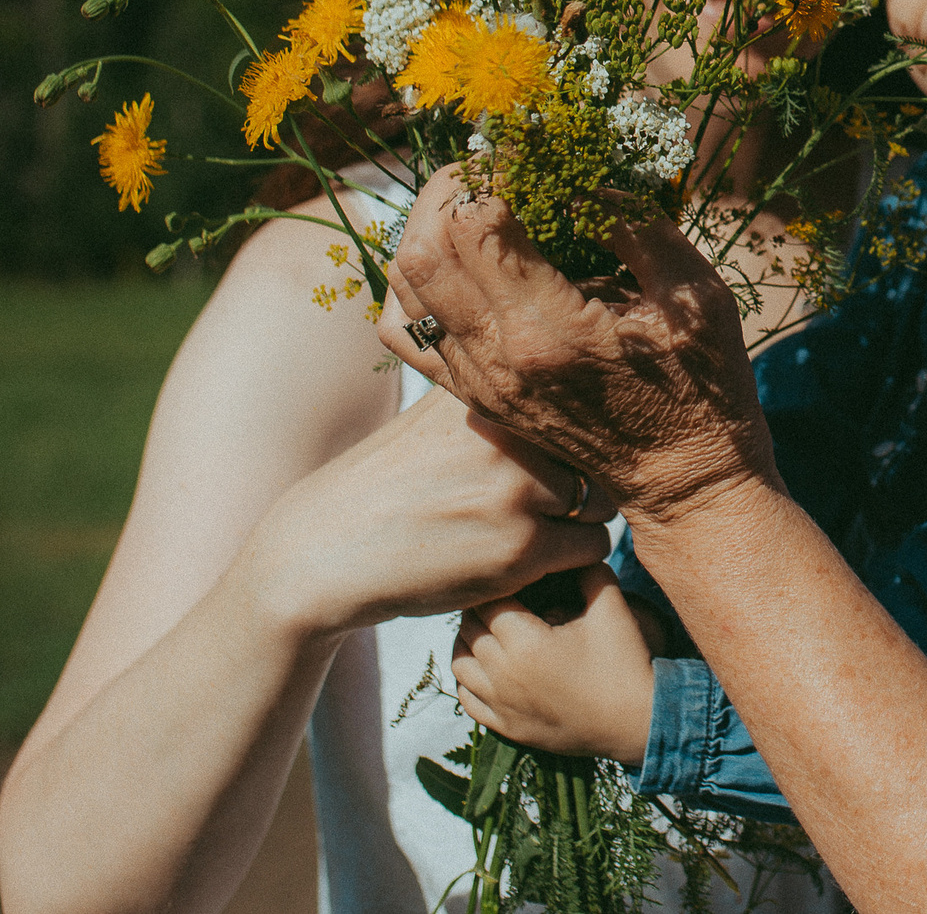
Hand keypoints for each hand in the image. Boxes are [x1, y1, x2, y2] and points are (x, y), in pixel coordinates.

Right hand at [237, 385, 615, 638]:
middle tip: (539, 499)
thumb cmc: (386, 485)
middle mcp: (507, 428)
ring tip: (530, 528)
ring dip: (579, 519)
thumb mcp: (433, 415)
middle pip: (599, 450)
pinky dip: (567, 559)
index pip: (578, 396)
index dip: (579, 427)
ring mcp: (517, 488)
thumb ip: (492, 394)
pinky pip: (591, 548)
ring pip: (603, 500)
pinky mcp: (521, 548)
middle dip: (582, 476)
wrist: (322, 553)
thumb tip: (558, 367)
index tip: (561, 449)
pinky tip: (524, 558)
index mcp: (487, 386)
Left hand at [374, 165, 777, 522]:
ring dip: (427, 226)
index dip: (498, 168)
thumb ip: (634, 224)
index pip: (480, 221)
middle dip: (454, 185)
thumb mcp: (695, 293)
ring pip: (402, 284)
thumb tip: (580, 173)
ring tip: (475, 200)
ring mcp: (478, 382)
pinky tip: (456, 258)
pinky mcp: (473, 395)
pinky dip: (414, 280)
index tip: (531, 147)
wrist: (684, 480)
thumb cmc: (704, 386)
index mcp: (553, 330)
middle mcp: (499, 358)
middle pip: (425, 245)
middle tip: (497, 163)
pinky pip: (404, 329)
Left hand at [452, 566, 660, 761]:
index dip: (497, 583)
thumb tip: (572, 550)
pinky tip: (488, 666)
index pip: (487, 602)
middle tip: (504, 597)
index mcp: (525, 643)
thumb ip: (588, 570)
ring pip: (459, 664)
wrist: (637, 723)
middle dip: (481, 608)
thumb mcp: (611, 607)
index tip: (513, 576)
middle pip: (468, 629)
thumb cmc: (625, 662)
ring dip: (469, 642)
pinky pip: (467, 699)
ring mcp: (502, 705)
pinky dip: (469, 678)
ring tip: (492, 629)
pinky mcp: (506, 727)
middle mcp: (504, 675)